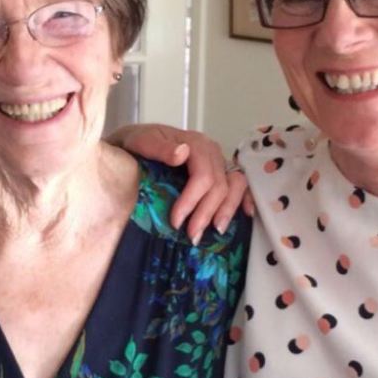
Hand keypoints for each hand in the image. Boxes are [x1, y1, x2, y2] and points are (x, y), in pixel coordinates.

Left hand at [108, 123, 248, 241]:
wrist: (133, 142)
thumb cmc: (135, 144)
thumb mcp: (139, 141)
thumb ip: (158, 147)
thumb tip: (182, 153)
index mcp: (195, 143)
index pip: (203, 176)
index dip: (192, 201)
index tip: (176, 222)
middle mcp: (211, 152)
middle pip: (219, 185)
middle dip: (206, 213)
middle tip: (192, 236)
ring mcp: (217, 162)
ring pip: (234, 185)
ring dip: (227, 210)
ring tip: (215, 231)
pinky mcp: (218, 172)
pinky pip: (239, 184)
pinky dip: (244, 198)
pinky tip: (244, 214)